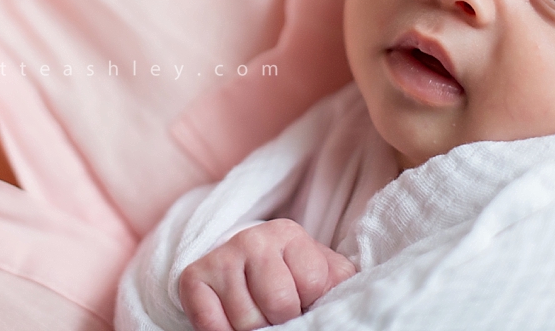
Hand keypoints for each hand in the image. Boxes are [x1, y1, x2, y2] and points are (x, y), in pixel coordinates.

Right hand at [178, 219, 356, 330]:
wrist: (242, 266)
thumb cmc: (291, 278)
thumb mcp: (324, 274)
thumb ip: (340, 284)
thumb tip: (361, 308)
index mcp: (290, 234)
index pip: (312, 283)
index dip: (310, 303)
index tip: (304, 301)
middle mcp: (252, 238)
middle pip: (278, 303)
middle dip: (282, 320)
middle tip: (278, 314)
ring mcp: (221, 257)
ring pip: (247, 320)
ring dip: (255, 330)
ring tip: (258, 317)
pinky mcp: (194, 277)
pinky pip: (212, 325)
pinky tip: (232, 323)